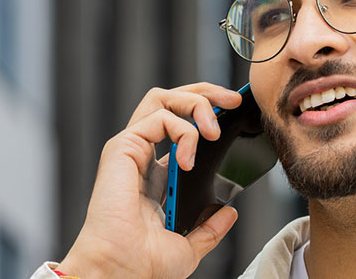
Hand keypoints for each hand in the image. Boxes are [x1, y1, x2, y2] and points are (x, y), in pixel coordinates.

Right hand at [58, 83, 244, 277]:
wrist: (122, 269)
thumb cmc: (142, 262)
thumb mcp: (189, 245)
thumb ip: (209, 228)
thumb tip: (229, 212)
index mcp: (154, 174)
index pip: (179, 126)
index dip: (205, 114)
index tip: (234, 115)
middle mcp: (141, 155)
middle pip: (170, 102)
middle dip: (204, 93)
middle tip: (232, 101)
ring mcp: (130, 149)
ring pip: (162, 99)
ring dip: (196, 104)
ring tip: (214, 130)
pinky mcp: (123, 147)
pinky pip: (158, 118)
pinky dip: (183, 131)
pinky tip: (190, 159)